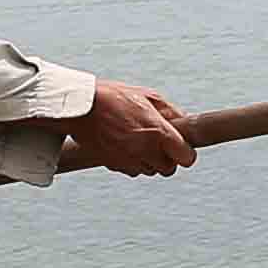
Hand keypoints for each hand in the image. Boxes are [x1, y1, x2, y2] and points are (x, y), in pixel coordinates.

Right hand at [65, 79, 197, 175]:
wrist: (80, 108)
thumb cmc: (112, 98)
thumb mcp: (148, 96)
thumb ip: (171, 112)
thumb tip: (185, 121)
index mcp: (158, 131)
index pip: (186, 158)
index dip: (186, 153)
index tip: (182, 148)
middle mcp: (145, 149)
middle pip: (169, 169)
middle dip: (167, 158)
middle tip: (160, 144)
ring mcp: (129, 159)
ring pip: (150, 171)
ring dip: (149, 161)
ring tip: (139, 142)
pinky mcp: (115, 165)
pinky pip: (132, 171)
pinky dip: (132, 162)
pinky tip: (125, 146)